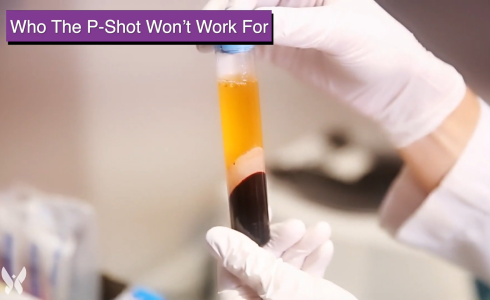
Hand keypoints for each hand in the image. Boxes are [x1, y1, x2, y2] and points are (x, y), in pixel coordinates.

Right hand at [198, 0, 466, 147]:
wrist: (392, 89)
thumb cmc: (381, 50)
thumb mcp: (342, 32)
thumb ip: (297, 26)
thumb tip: (255, 23)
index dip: (241, 2)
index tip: (222, 18)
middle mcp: (299, 0)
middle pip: (252, 0)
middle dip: (228, 12)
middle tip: (206, 30)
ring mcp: (289, 23)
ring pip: (248, 20)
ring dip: (226, 30)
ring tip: (205, 42)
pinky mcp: (285, 48)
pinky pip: (253, 43)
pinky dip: (235, 47)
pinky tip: (220, 51)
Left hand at [206, 219, 357, 299]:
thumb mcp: (280, 287)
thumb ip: (249, 262)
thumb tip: (215, 237)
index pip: (230, 268)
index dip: (244, 239)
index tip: (260, 215)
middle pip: (259, 265)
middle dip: (282, 241)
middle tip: (298, 226)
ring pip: (284, 269)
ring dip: (303, 246)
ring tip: (320, 231)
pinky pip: (302, 281)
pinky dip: (314, 262)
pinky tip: (325, 247)